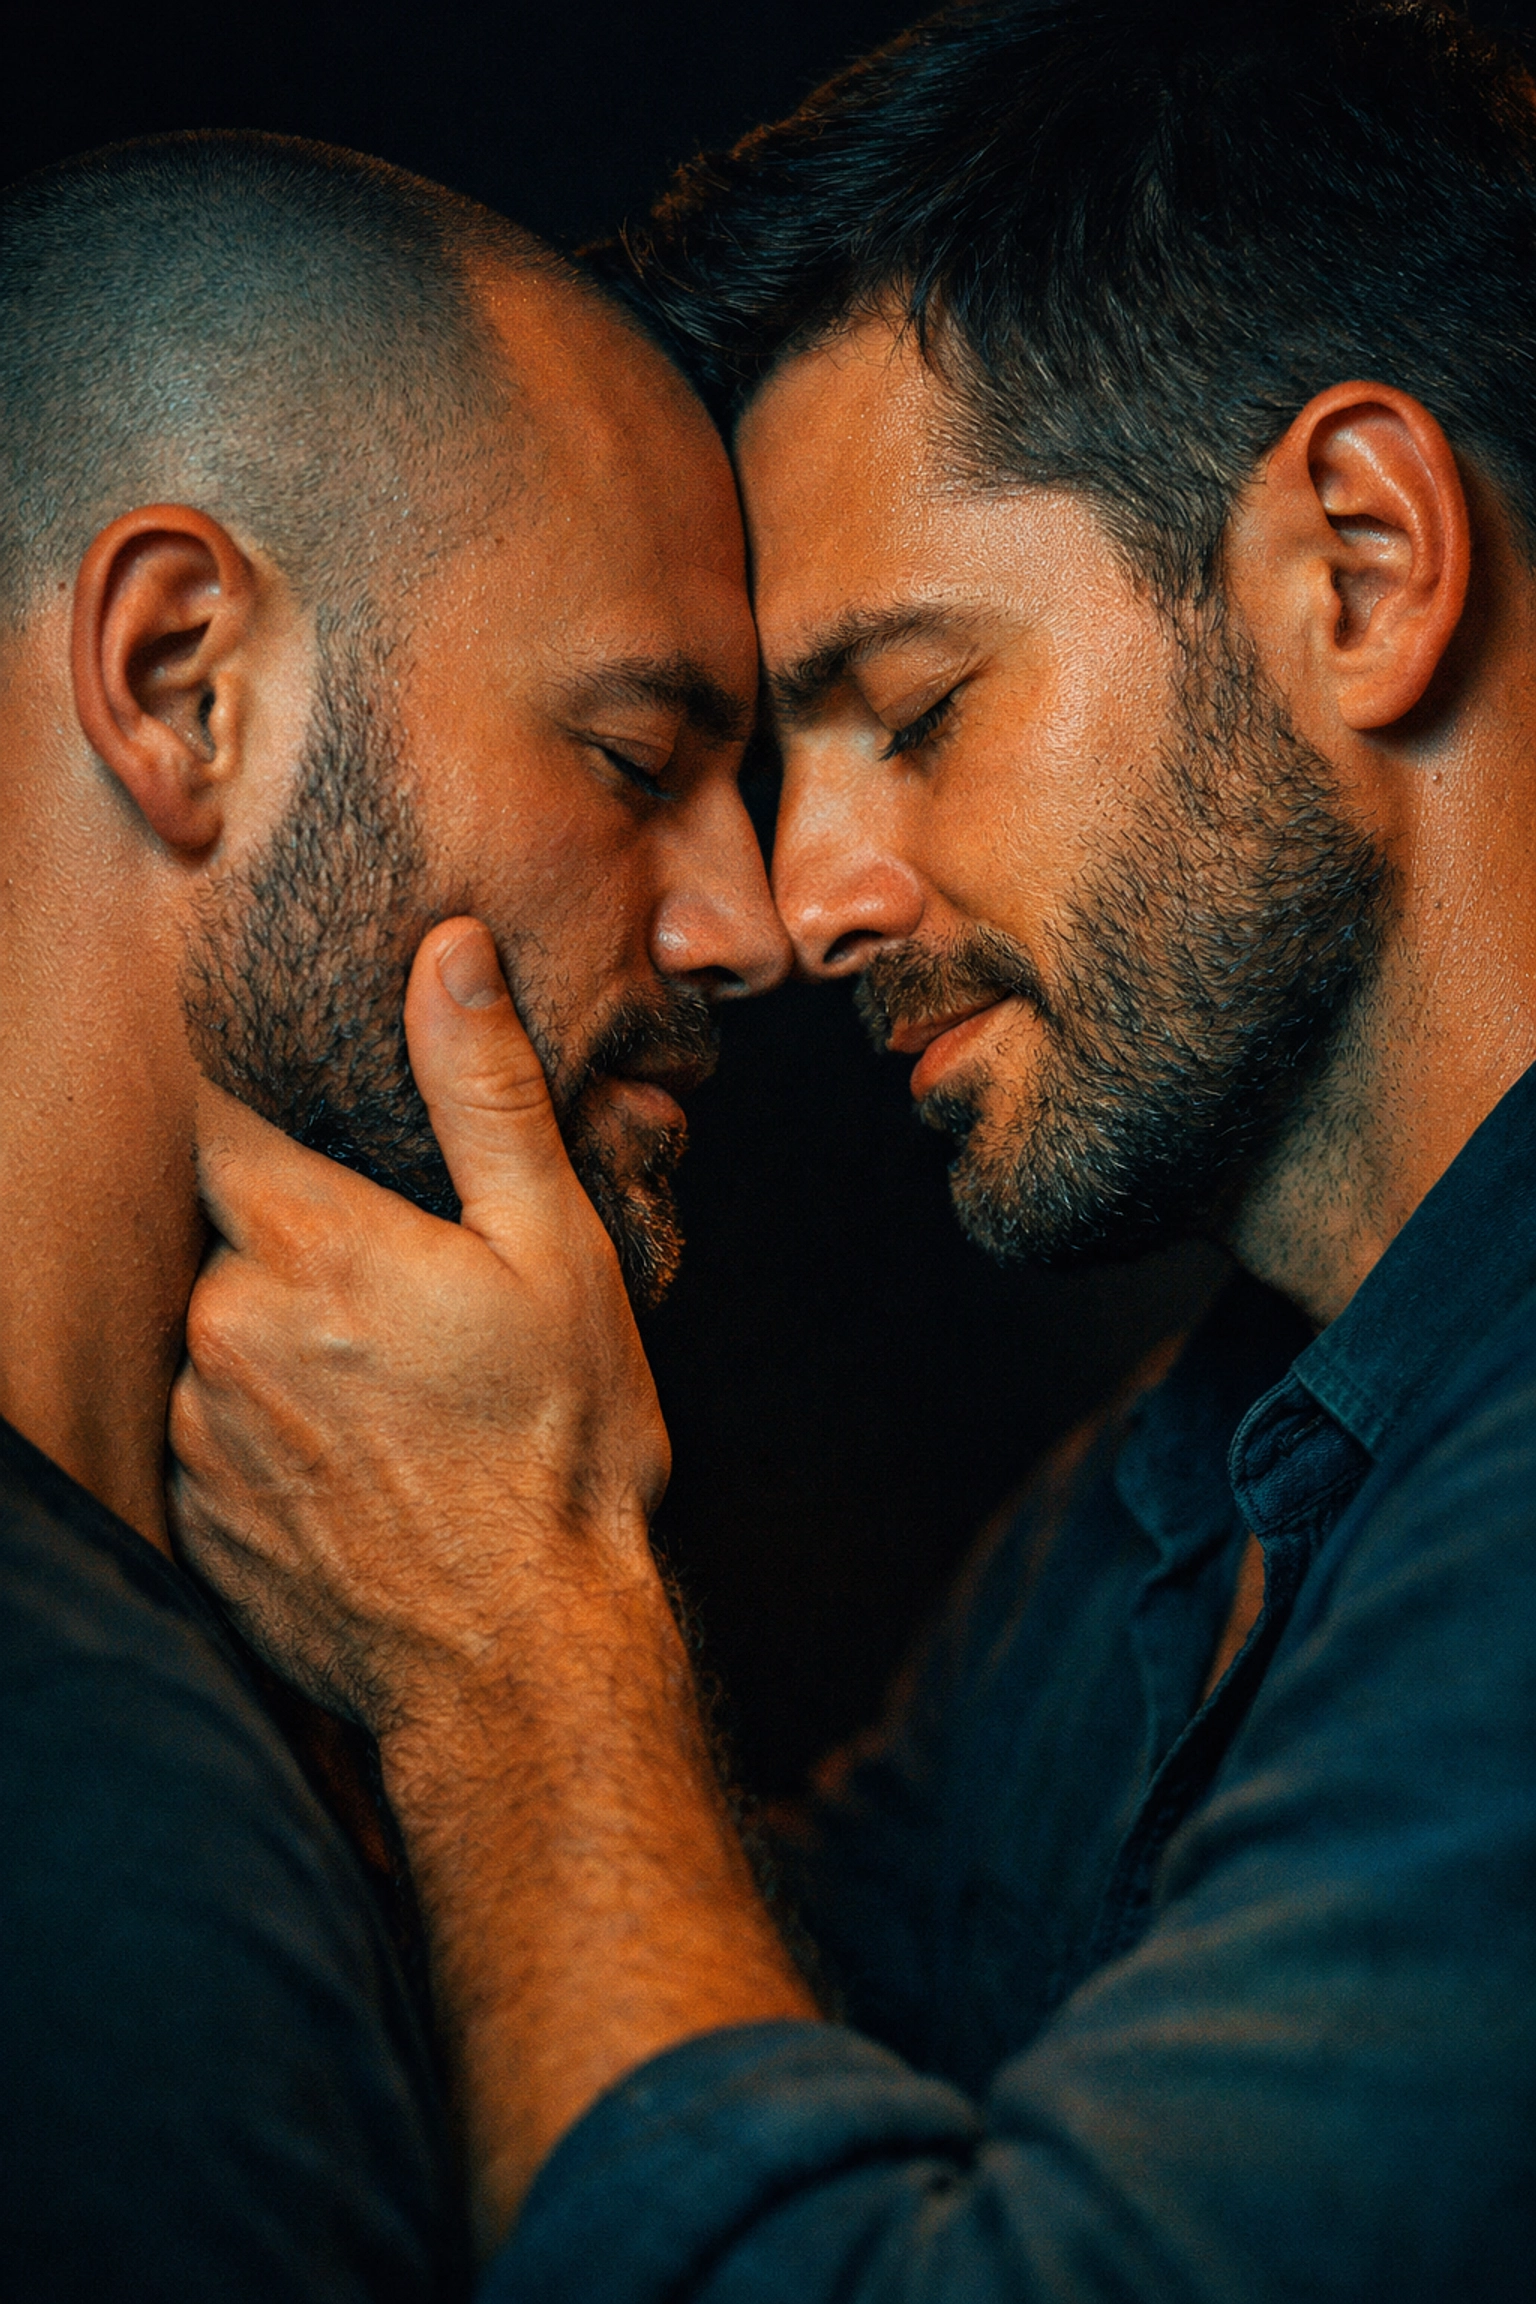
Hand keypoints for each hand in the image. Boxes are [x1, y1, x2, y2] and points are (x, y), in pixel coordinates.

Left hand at [169, 916, 812, 2249]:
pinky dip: (273, 1434)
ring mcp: (198, 1432)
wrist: (522, 1661)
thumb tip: (447, 954)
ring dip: (290, 1344)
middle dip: (311, 1249)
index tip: (336, 1144)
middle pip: (238, 1238)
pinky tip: (365, 1469)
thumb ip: (484, 1092)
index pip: (231, 1123)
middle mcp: (222, 1327)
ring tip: (403, 1401)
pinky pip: (217, 1435)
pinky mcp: (198, 1518)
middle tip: (417, 1302)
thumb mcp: (553, 1250)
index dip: (280, 1118)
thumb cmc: (559, 1450)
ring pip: (226, 1337)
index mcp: (306, 1243)